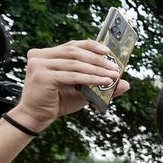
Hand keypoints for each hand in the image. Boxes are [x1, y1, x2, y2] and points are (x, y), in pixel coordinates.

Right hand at [12, 40, 130, 129]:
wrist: (36, 117)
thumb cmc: (57, 102)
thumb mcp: (81, 91)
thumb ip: (99, 84)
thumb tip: (126, 84)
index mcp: (45, 54)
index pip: (71, 45)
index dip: (91, 46)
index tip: (108, 51)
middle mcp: (39, 56)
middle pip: (74, 52)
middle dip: (97, 59)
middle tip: (114, 66)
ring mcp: (38, 65)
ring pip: (75, 64)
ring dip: (97, 69)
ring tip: (113, 75)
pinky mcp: (42, 76)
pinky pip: (72, 76)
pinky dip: (90, 78)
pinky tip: (103, 81)